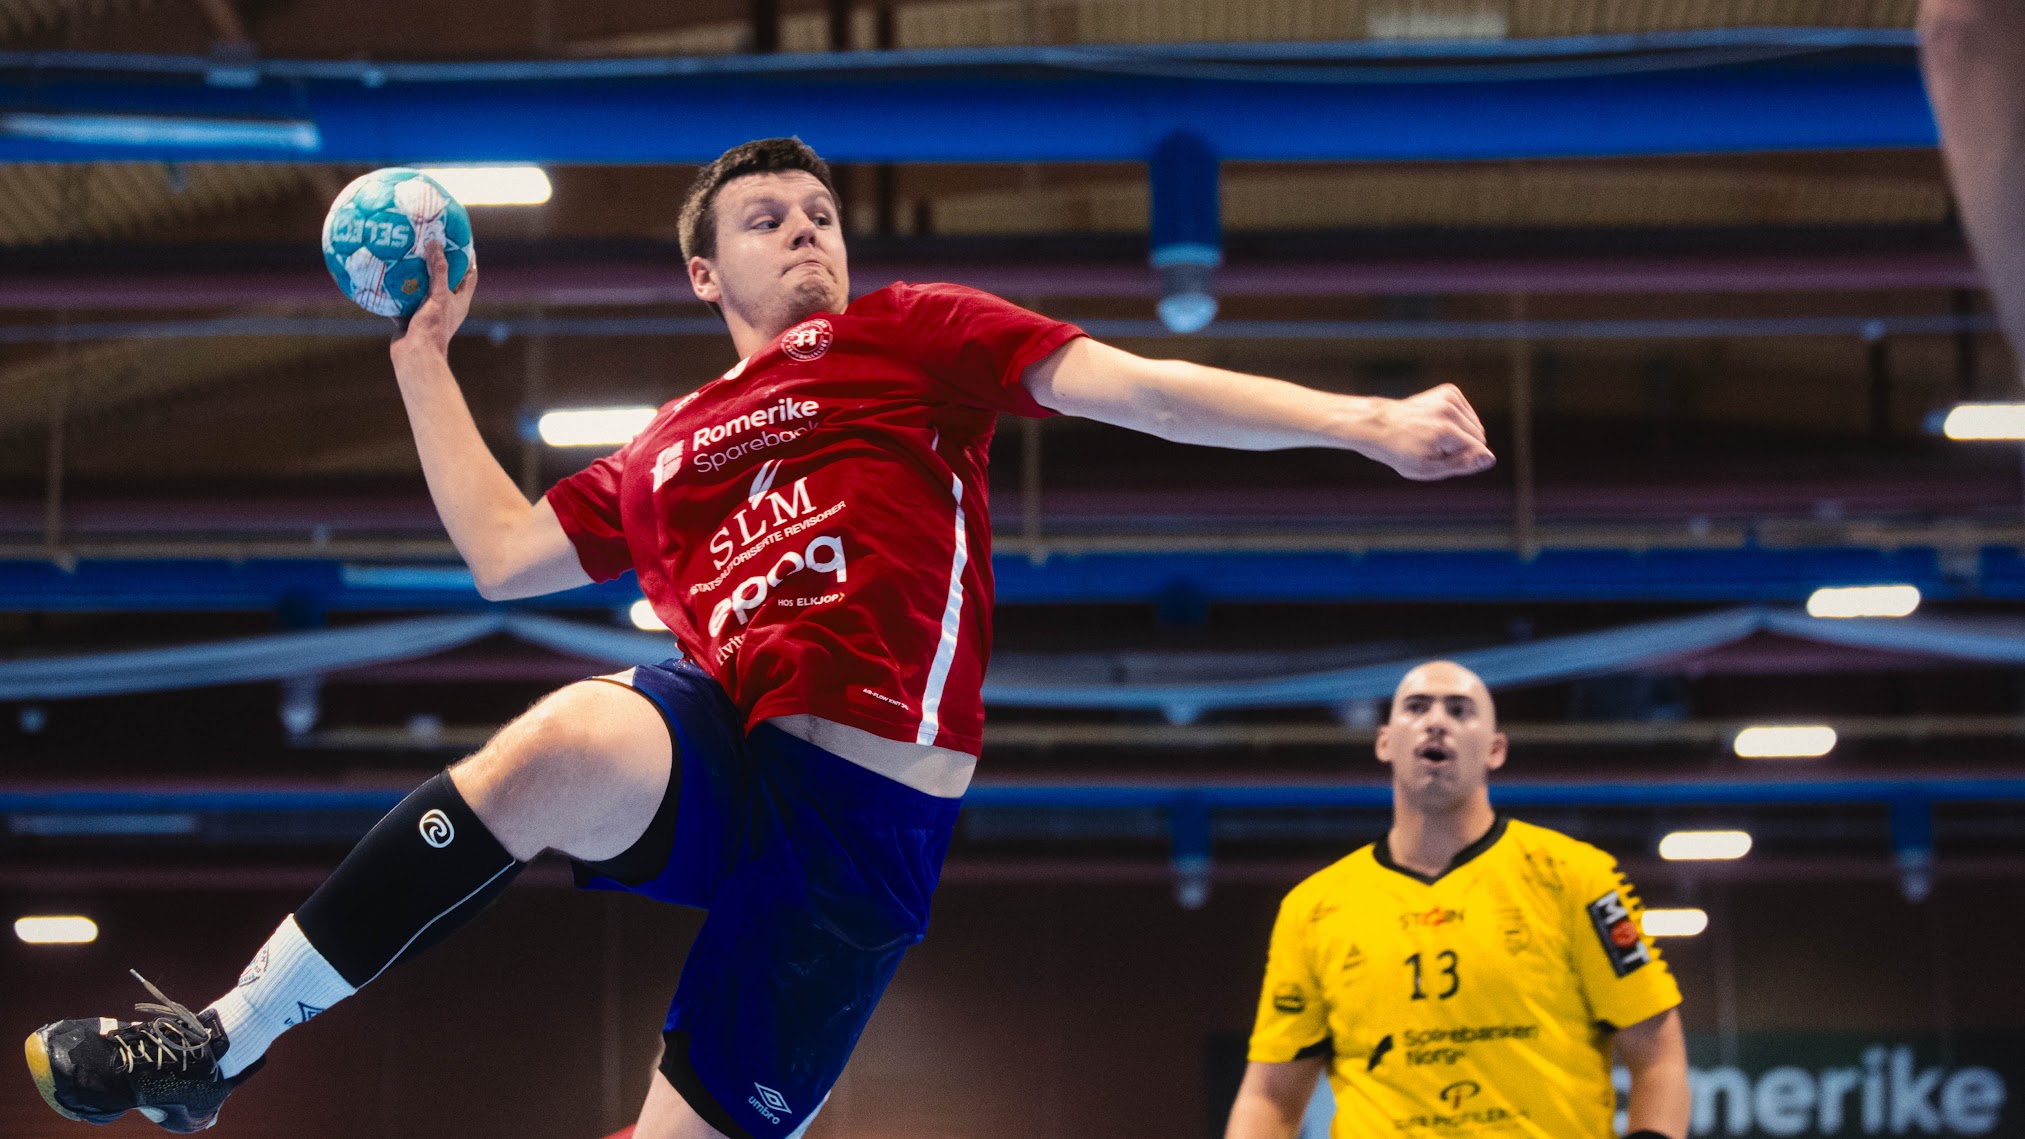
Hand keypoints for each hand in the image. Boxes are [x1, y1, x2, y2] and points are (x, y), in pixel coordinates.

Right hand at [390, 241, 476, 360]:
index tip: (458, 239)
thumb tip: (436, 244)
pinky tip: (386, 274)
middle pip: (444, 278)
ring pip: (421, 288)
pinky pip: (403, 299)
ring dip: (414, 273)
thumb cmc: (433, 327)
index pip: (469, 274)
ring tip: (405, 252)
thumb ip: (438, 270)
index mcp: (460, 301)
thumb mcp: (439, 295)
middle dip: (436, 261)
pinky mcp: (410, 317)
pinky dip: (396, 289)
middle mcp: (446, 305)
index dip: (466, 257)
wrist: (415, 355)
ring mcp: (427, 311)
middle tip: (427, 241)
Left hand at [1362, 383, 1494, 480]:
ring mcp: (1449, 397)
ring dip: (1460, 434)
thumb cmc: (1402, 453)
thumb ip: (1462, 464)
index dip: (1463, 460)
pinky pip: (1468, 414)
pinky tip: (1437, 423)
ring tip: (1433, 435)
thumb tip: (1490, 458)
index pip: (1479, 451)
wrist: (1380, 426)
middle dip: (1462, 447)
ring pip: (1476, 425)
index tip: (1440, 459)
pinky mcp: (1449, 391)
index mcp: (1446, 431)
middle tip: (1433, 448)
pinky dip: (1457, 421)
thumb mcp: (1428, 469)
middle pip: (1480, 437)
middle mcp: (1450, 410)